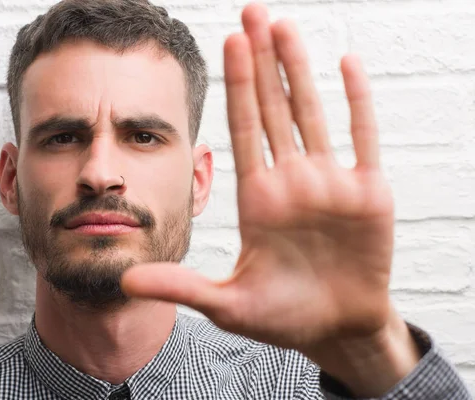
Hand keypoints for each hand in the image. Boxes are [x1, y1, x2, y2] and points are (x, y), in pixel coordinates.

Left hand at [122, 2, 415, 394]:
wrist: (336, 330)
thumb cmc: (284, 318)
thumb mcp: (227, 304)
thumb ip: (181, 286)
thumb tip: (124, 281)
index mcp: (257, 199)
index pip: (243, 129)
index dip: (236, 86)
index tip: (227, 42)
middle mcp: (291, 182)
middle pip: (273, 109)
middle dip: (261, 61)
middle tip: (251, 11)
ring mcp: (329, 183)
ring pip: (312, 112)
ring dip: (299, 69)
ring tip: (284, 26)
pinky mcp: (367, 193)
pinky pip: (362, 137)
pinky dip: (356, 100)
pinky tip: (345, 63)